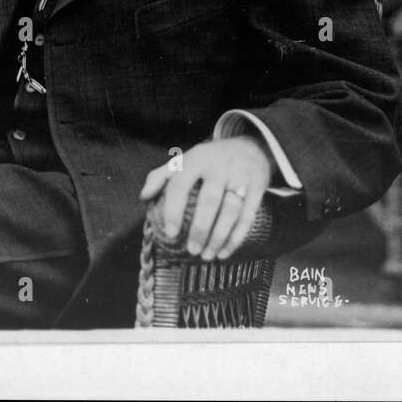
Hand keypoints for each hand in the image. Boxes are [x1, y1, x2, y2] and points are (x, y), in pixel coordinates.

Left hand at [139, 137, 271, 260]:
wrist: (251, 146)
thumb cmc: (210, 159)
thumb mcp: (185, 160)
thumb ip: (161, 175)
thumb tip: (143, 197)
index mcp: (196, 159)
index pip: (181, 184)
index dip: (174, 209)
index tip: (171, 233)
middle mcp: (219, 166)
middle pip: (209, 201)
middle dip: (200, 229)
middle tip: (191, 250)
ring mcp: (240, 176)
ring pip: (231, 210)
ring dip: (219, 237)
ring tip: (207, 255)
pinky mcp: (258, 186)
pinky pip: (248, 216)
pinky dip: (237, 237)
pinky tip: (226, 251)